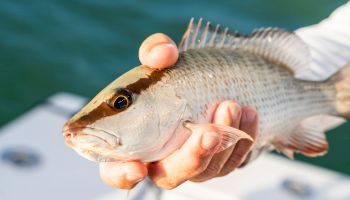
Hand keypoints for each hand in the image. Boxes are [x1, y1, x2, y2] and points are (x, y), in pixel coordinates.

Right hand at [99, 33, 258, 188]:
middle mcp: (161, 160)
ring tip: (231, 106)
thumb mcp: (163, 60)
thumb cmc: (174, 77)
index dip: (123, 175)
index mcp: (133, 143)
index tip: (137, 168)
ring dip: (222, 141)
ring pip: (207, 170)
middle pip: (171, 176)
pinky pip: (231, 161)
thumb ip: (155, 52)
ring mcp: (191, 165)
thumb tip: (162, 54)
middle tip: (208, 132)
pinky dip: (242, 139)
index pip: (117, 171)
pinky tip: (248, 113)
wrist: (205, 84)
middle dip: (192, 157)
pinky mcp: (217, 162)